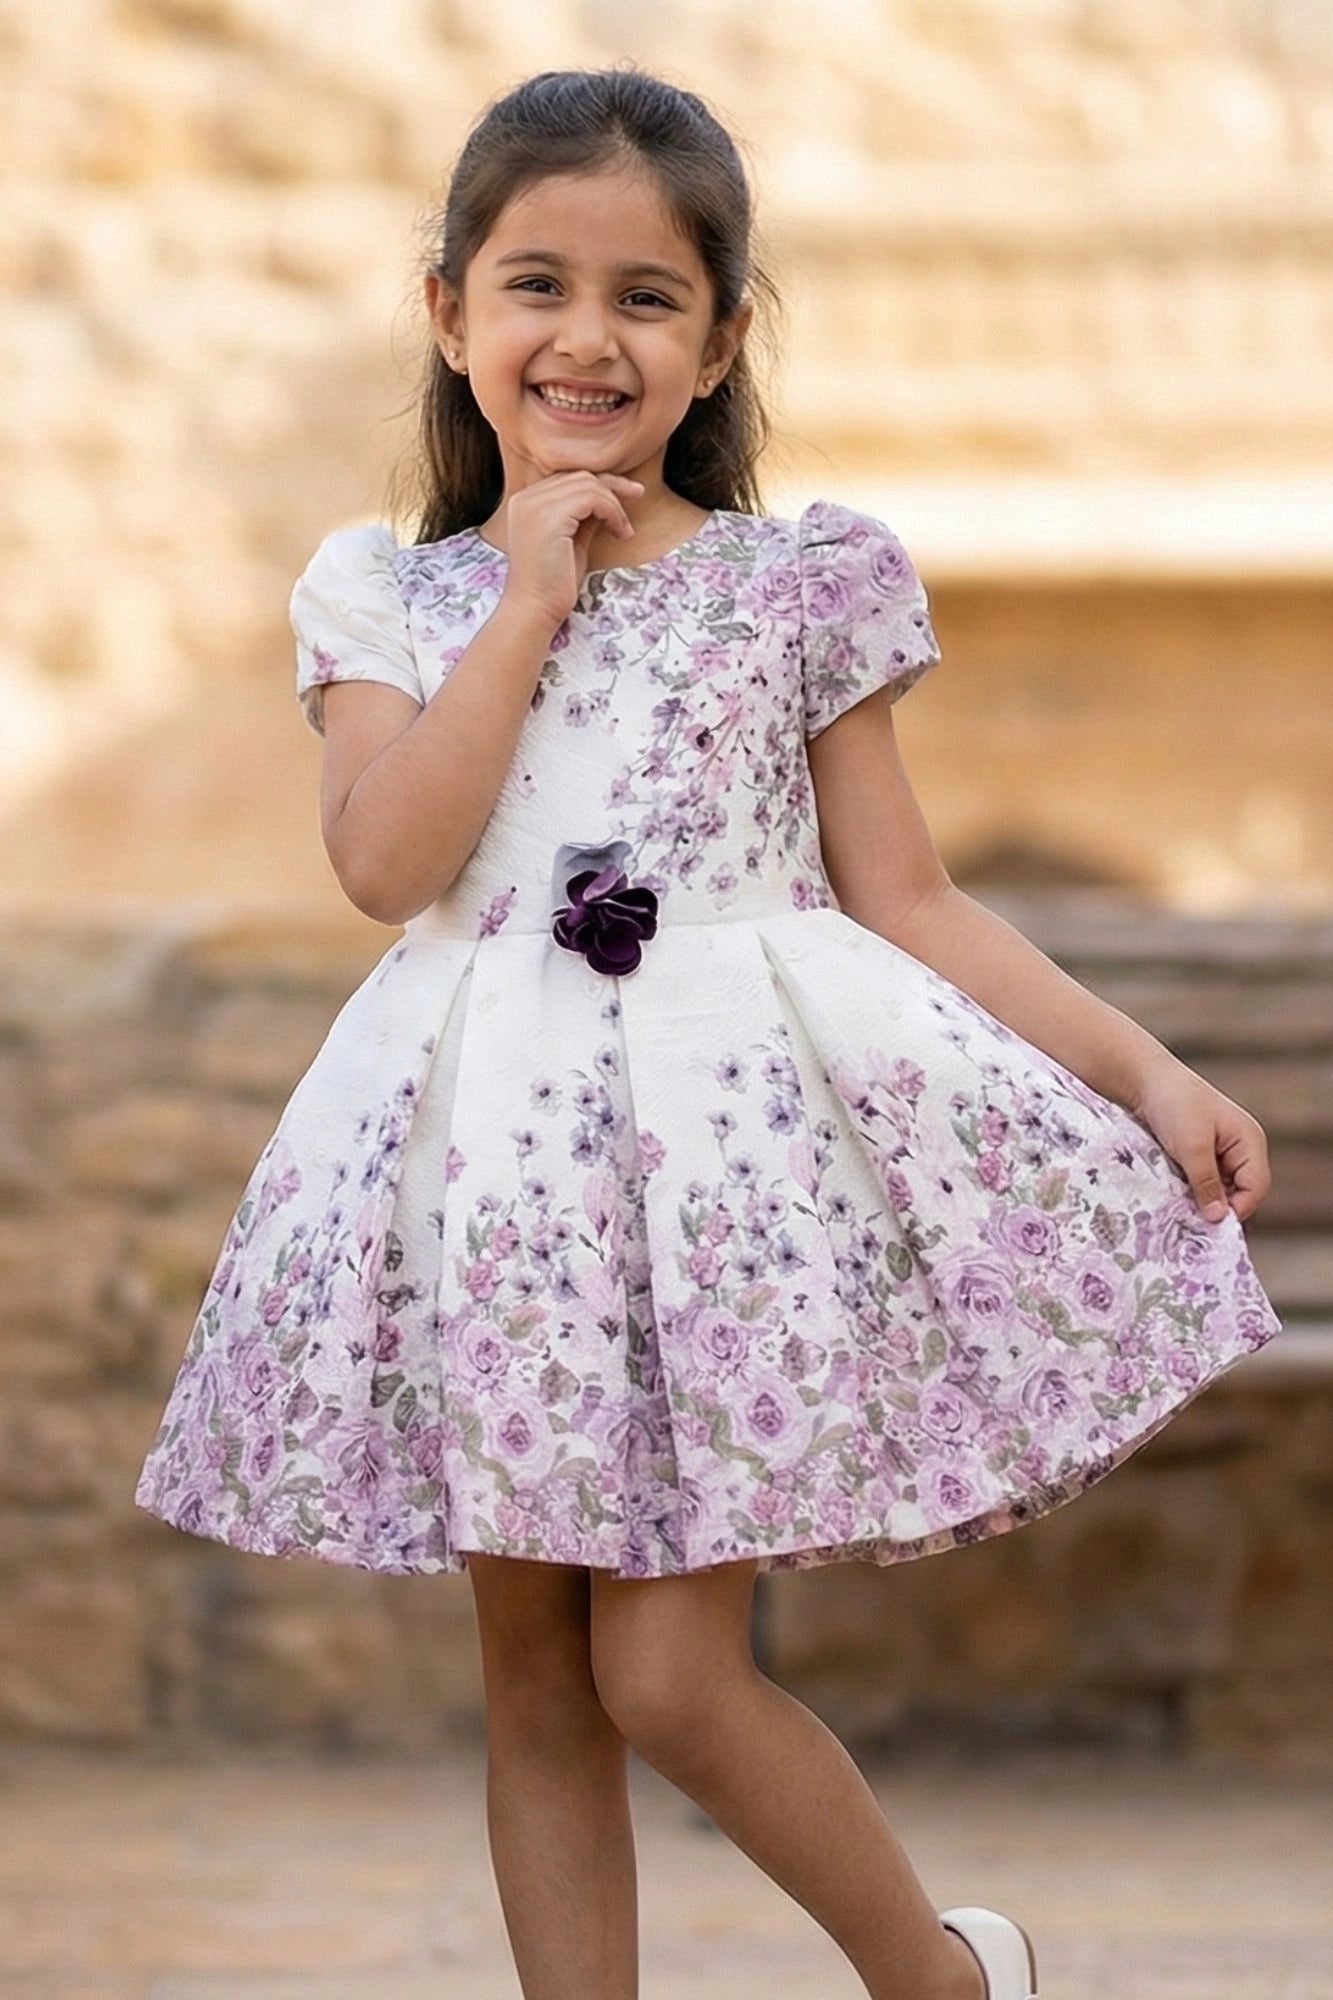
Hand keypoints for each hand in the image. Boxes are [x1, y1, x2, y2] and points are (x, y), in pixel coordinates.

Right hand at [498, 471, 644, 625]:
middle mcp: (527, 498)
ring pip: (589, 484)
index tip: (628, 495)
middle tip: (638, 495)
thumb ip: (586, 517)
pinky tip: (619, 532)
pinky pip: (592, 498)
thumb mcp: (573, 541)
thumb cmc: (554, 584)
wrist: (535, 610)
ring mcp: (535, 505)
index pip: (569, 478)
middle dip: (613, 485)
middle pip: (580, 475)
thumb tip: (610, 500)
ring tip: (623, 530)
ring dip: (615, 504)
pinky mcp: (549, 517)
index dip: (601, 483)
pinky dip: (612, 511)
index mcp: (527, 502)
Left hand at [1129, 1050, 1272, 1223]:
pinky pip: (1201, 1184)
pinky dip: (1189, 1192)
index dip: (1237, 1208)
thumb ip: (1206, 1182)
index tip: (1209, 1224)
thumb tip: (1218, 1218)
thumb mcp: (1192, 1146)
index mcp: (1249, 1142)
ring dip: (1201, 1201)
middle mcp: (1240, 1150)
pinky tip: (1173, 1200)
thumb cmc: (1174, 1104)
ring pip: (1218, 1191)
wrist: (1144, 1080)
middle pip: (1239, 1193)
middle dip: (1218, 1208)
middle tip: (1192, 1223)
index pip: (1256, 1187)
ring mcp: (1219, 1154)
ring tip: (1180, 1212)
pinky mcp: (1198, 1157)